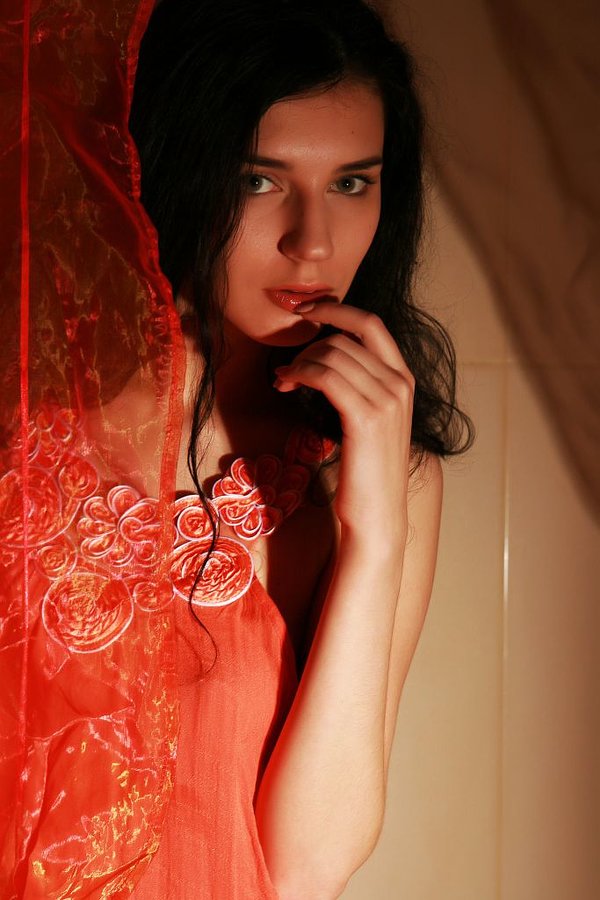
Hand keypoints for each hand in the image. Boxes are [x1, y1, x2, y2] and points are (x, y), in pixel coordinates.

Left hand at [274, 302, 413, 542]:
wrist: (376, 516)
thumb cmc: (366, 472)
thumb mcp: (369, 421)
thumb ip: (359, 386)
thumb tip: (324, 357)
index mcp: (404, 380)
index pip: (371, 324)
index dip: (336, 309)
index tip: (306, 312)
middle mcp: (401, 384)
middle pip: (344, 338)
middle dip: (307, 344)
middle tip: (285, 368)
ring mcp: (387, 400)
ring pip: (331, 354)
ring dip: (298, 361)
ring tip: (282, 381)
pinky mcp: (366, 417)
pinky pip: (326, 375)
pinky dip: (300, 373)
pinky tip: (287, 384)